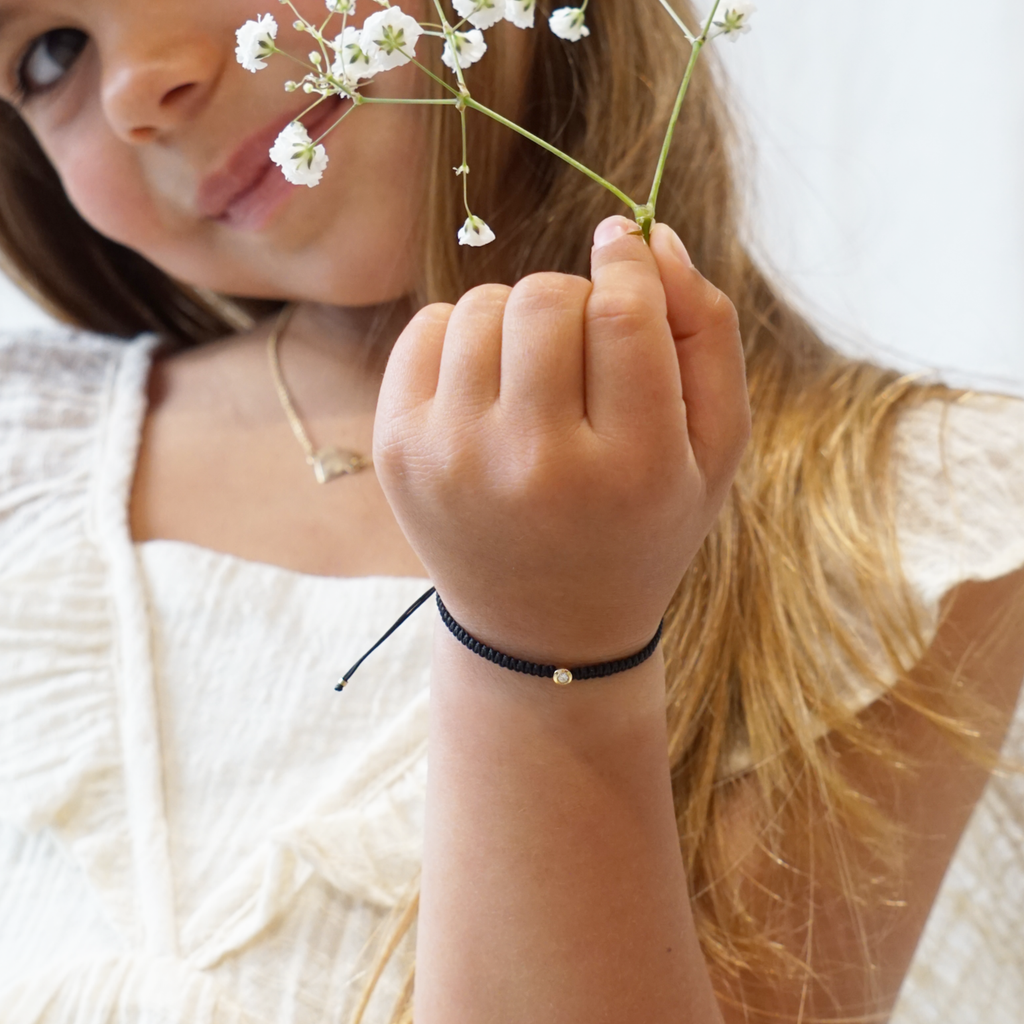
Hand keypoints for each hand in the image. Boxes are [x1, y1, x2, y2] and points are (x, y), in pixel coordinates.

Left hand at [373, 215, 749, 665]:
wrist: (542, 628)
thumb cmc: (639, 527)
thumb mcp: (711, 452)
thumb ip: (705, 336)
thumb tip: (649, 236)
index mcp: (629, 469)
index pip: (622, 314)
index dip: (628, 264)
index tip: (624, 250)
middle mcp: (533, 465)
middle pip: (547, 298)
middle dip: (575, 299)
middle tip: (584, 347)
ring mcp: (453, 459)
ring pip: (484, 305)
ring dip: (520, 319)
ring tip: (536, 377)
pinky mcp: (399, 450)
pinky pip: (427, 326)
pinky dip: (463, 335)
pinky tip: (489, 389)